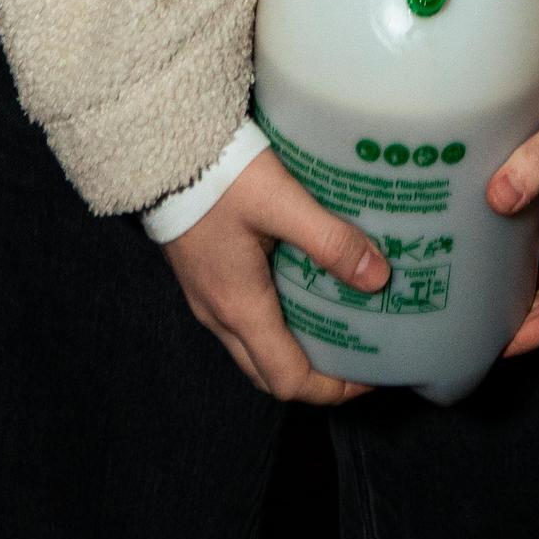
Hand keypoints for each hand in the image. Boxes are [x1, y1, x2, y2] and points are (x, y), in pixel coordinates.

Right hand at [162, 145, 386, 403]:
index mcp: (240, 307)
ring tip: (340, 317)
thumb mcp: (282, 201)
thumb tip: (378, 278)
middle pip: (269, 371)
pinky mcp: (204, 273)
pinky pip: (243, 317)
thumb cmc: (218, 174)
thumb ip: (329, 239)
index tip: (370, 376)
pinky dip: (278, 319)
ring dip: (296, 345)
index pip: (287, 379)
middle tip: (360, 351)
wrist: (161, 149)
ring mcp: (206, 296)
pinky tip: (304, 283)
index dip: (332, 389)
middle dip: (317, 374)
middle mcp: (218, 313)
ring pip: (254, 345)